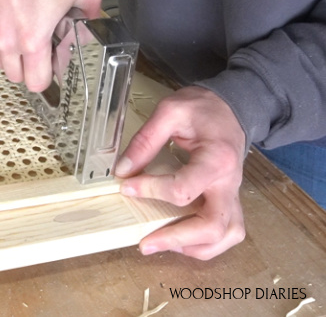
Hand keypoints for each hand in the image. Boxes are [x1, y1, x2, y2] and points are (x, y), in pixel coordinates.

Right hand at [0, 0, 102, 91]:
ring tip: (20, 27)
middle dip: (28, 65)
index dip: (47, 75)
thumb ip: (93, 10)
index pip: (36, 82)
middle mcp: (5, 42)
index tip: (51, 61)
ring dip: (10, 52)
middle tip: (37, 43)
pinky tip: (4, 13)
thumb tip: (93, 23)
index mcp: (33, 41)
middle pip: (15, 75)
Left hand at [115, 86, 246, 259]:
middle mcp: (229, 183)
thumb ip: (146, 139)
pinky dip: (204, 244)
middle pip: (214, 226)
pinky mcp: (228, 200)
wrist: (232, 108)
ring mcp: (232, 194)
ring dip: (194, 247)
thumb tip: (123, 169)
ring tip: (161, 243)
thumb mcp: (170, 110)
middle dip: (176, 238)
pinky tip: (178, 239)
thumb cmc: (203, 108)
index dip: (150, 190)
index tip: (125, 186)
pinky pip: (225, 232)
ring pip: (226, 236)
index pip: (183, 188)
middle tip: (145, 243)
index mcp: (216, 159)